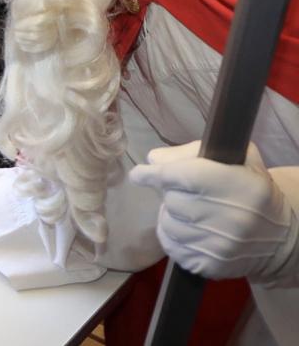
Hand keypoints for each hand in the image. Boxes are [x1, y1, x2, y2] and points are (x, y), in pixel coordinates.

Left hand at [130, 141, 298, 283]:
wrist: (279, 238)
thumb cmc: (251, 191)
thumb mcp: (237, 160)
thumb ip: (192, 152)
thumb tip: (153, 160)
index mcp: (240, 185)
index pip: (183, 176)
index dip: (155, 174)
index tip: (139, 173)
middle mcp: (232, 218)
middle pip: (172, 200)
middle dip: (170, 193)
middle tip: (183, 193)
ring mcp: (220, 245)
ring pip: (168, 224)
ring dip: (170, 215)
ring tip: (188, 212)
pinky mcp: (210, 265)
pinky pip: (171, 246)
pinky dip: (172, 236)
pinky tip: (188, 230)